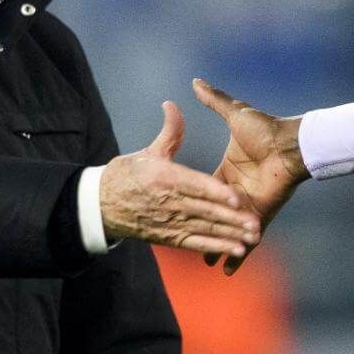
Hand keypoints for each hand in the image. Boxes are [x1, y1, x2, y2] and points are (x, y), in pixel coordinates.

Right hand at [99, 102, 260, 256]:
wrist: (99, 205)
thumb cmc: (125, 174)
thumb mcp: (148, 151)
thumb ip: (169, 131)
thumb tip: (172, 104)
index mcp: (165, 177)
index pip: (196, 185)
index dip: (217, 192)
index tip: (236, 197)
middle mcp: (169, 202)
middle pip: (205, 211)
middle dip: (232, 219)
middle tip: (253, 223)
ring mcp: (170, 222)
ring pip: (205, 229)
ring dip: (229, 235)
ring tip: (251, 238)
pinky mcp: (169, 238)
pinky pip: (195, 243)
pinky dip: (215, 247)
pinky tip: (236, 250)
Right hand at [192, 79, 307, 274]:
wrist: (290, 145)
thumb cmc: (264, 129)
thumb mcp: (234, 114)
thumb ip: (214, 100)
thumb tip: (196, 81)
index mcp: (224, 174)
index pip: (200, 191)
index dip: (187, 202)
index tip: (168, 210)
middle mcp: (233, 194)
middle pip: (209, 216)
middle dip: (198, 230)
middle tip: (178, 243)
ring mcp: (245, 208)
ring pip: (225, 231)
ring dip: (215, 246)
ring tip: (202, 263)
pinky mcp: (258, 217)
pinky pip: (246, 241)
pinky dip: (237, 256)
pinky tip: (228, 270)